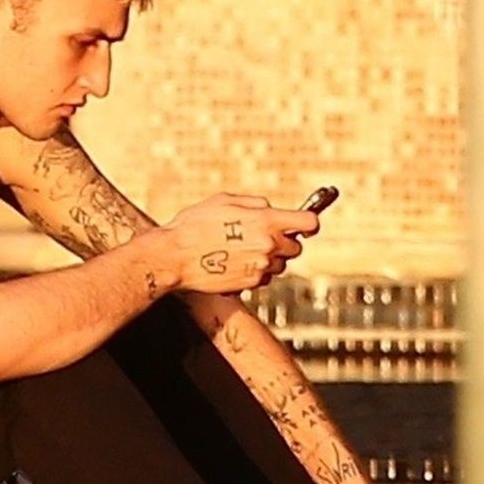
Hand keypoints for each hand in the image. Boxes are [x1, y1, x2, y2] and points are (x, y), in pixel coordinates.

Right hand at [163, 194, 318, 292]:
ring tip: (242, 251)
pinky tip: (234, 263)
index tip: (303, 225)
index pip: (309, 223)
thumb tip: (271, 209)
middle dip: (284, 242)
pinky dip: (254, 271)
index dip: (308, 223)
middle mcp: (268, 245)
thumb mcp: (224, 201)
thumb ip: (254, 203)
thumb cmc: (193, 225)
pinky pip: (263, 277)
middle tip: (262, 237)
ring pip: (280, 265)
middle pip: (296, 247)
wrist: (173, 257)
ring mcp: (260, 266)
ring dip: (269, 258)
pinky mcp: (250, 283)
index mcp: (266, 220)